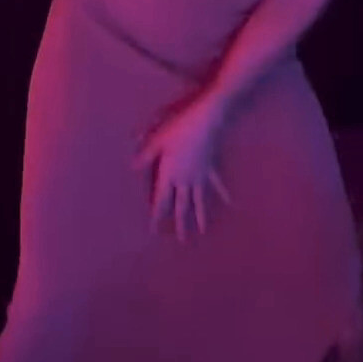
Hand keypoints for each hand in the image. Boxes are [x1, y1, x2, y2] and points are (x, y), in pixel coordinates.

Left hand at [137, 92, 230, 241]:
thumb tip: (132, 166)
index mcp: (169, 175)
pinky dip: (222, 194)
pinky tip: (230, 204)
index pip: (161, 200)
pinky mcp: (211, 168)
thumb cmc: (178, 128)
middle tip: (181, 240)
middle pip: (181, 205)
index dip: (156, 216)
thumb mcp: (157, 140)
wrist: (205, 121)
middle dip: (180, 223)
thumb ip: (145, 154)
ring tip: (202, 230)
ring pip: (199, 200)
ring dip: (200, 216)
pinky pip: (216, 184)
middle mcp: (185, 180)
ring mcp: (200, 176)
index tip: (153, 230)